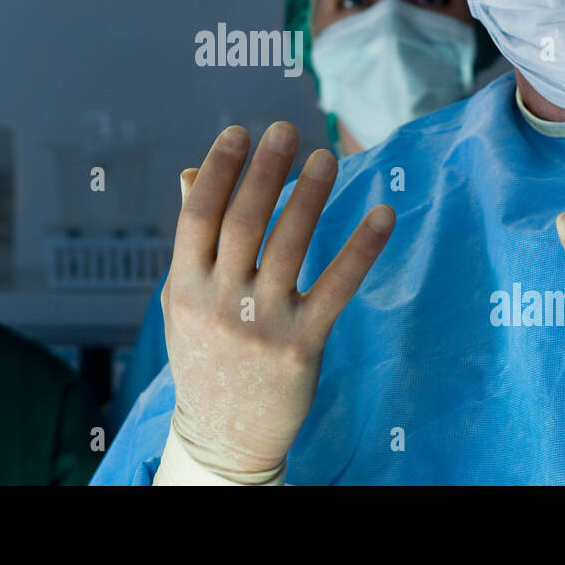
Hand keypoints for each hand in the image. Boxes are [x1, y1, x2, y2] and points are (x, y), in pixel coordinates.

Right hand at [162, 122, 394, 477]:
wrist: (224, 436)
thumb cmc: (205, 356)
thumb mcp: (182, 300)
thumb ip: (191, 239)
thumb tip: (190, 173)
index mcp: (183, 285)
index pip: (198, 215)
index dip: (218, 170)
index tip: (239, 133)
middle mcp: (218, 302)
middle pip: (243, 222)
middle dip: (265, 170)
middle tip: (286, 129)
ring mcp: (261, 325)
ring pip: (289, 246)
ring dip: (309, 196)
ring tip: (326, 156)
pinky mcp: (302, 345)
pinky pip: (336, 287)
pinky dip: (361, 248)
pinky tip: (381, 213)